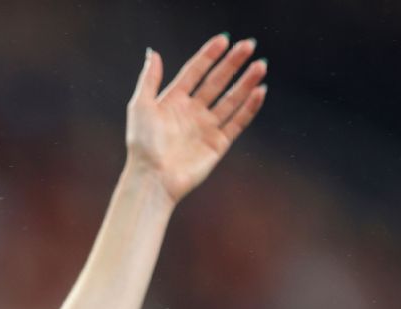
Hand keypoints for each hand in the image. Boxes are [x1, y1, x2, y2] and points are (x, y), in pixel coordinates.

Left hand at [126, 34, 266, 202]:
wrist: (153, 177)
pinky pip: (237, 122)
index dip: (209, 55)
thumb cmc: (142, 144)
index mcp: (173, 101)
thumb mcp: (140, 106)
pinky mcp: (218, 144)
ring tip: (260, 65)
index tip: (224, 39)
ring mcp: (206, 127)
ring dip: (246, 82)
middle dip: (232, 64)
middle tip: (249, 45)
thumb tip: (153, 53)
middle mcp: (191, 112)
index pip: (195, 72)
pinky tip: (259, 91)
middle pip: (216, 82)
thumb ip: (149, 79)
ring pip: (231, 99)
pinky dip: (249, 108)